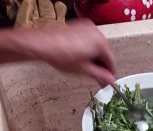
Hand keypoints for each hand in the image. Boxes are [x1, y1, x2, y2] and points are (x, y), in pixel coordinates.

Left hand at [0, 18, 116, 85]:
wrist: (41, 44)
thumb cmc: (59, 54)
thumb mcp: (83, 70)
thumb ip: (100, 76)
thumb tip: (109, 80)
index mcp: (100, 42)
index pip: (111, 61)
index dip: (110, 74)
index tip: (108, 82)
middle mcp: (95, 32)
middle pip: (104, 53)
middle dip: (101, 65)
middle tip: (97, 78)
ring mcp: (86, 28)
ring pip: (96, 46)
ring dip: (93, 58)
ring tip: (85, 68)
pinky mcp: (78, 27)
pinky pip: (88, 40)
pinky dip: (87, 50)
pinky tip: (79, 58)